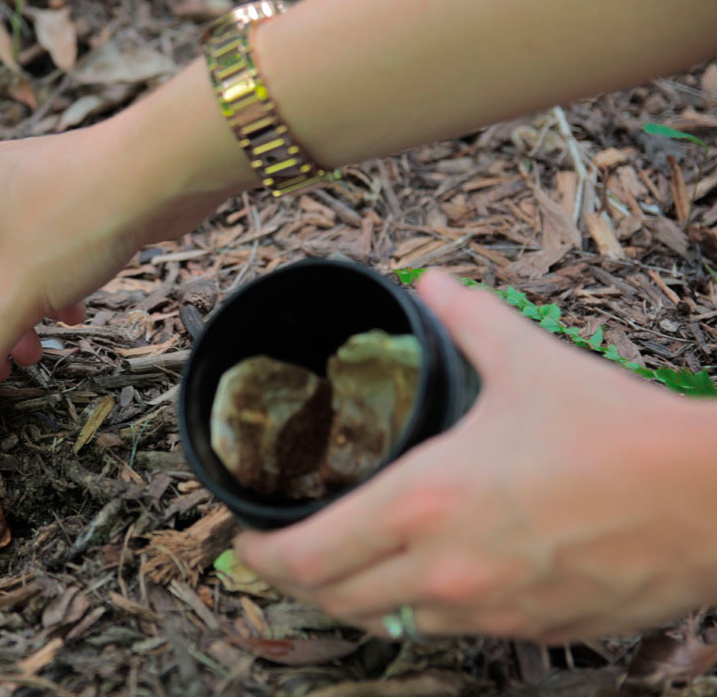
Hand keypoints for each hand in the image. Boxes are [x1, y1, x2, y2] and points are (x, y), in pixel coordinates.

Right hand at [0, 70, 253, 416]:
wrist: (162, 168)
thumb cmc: (83, 218)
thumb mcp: (21, 297)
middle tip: (5, 376)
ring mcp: (28, 191)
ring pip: (9, 271)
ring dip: (20, 317)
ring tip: (40, 352)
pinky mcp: (66, 197)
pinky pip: (43, 254)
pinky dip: (51, 289)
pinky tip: (73, 311)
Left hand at [235, 269, 716, 642]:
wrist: (714, 502)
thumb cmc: (620, 433)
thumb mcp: (529, 362)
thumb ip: (467, 321)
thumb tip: (436, 284)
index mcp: (423, 503)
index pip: (307, 556)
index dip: (259, 554)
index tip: (245, 537)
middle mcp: (444, 569)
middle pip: (334, 600)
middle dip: (295, 580)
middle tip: (283, 551)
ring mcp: (488, 609)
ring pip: (388, 623)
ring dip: (353, 598)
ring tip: (344, 564)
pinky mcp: (531, 631)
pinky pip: (449, 630)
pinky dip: (418, 610)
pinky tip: (424, 578)